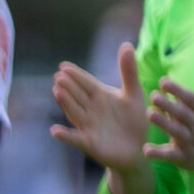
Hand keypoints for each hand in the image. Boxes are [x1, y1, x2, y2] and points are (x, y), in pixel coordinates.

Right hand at [50, 47, 154, 193]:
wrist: (138, 149)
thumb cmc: (134, 120)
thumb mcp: (134, 94)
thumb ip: (128, 71)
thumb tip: (126, 44)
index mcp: (101, 96)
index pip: (86, 83)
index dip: (76, 75)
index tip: (63, 65)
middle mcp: (91, 109)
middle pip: (78, 95)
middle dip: (69, 86)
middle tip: (59, 76)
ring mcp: (88, 126)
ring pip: (75, 112)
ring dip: (66, 103)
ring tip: (57, 91)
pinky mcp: (90, 143)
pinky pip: (75, 139)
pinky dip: (65, 136)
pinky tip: (55, 131)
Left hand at [147, 54, 193, 175]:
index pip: (190, 98)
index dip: (178, 90)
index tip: (163, 81)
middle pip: (182, 114)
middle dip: (169, 105)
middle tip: (153, 96)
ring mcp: (191, 142)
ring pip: (176, 132)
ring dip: (164, 124)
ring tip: (149, 114)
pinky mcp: (183, 157)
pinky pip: (170, 155)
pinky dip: (159, 154)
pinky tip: (146, 149)